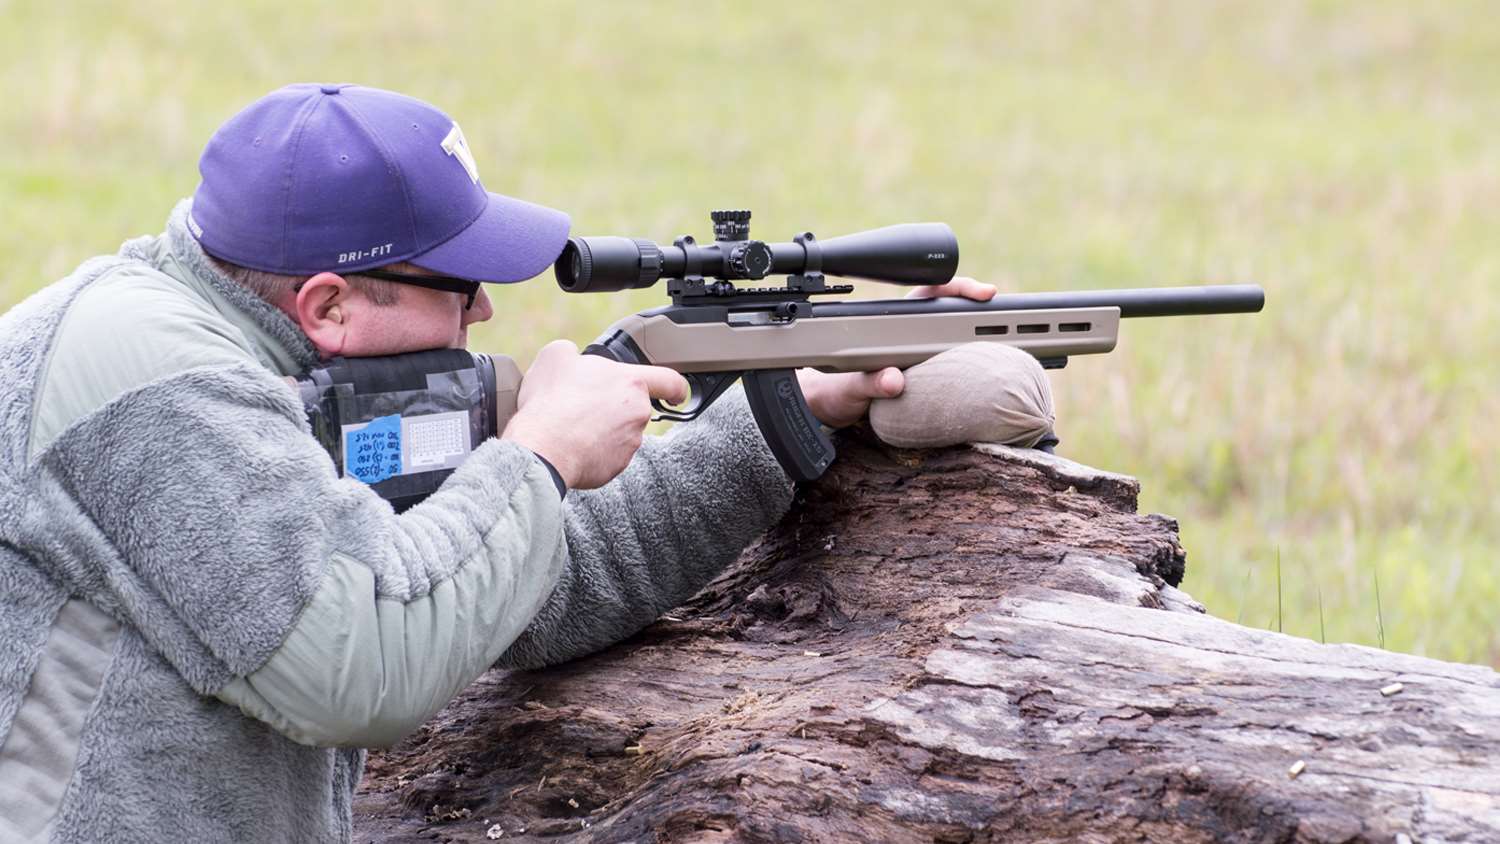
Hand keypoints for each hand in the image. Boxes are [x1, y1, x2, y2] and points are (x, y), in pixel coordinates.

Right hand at [502, 340, 688, 489]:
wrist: (542, 447)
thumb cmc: (551, 401)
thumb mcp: (556, 356)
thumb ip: (573, 352)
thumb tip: (573, 357)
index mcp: (631, 383)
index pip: (670, 381)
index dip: (675, 386)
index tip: (675, 394)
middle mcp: (638, 414)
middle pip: (635, 408)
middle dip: (614, 407)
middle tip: (585, 405)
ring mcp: (629, 444)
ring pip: (621, 433)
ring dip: (602, 429)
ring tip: (572, 426)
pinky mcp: (616, 467)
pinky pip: (608, 455)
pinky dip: (593, 451)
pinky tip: (571, 444)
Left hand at [796, 277, 997, 427]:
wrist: (830, 410)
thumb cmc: (836, 392)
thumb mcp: (849, 390)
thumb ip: (869, 384)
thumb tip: (893, 380)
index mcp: (890, 325)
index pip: (930, 293)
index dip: (958, 289)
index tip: (981, 295)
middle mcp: (909, 335)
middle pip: (954, 311)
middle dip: (983, 310)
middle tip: (1011, 319)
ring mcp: (918, 354)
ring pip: (958, 337)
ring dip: (985, 337)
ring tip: (1015, 340)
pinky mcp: (925, 375)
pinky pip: (956, 362)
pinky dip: (978, 362)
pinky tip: (996, 367)